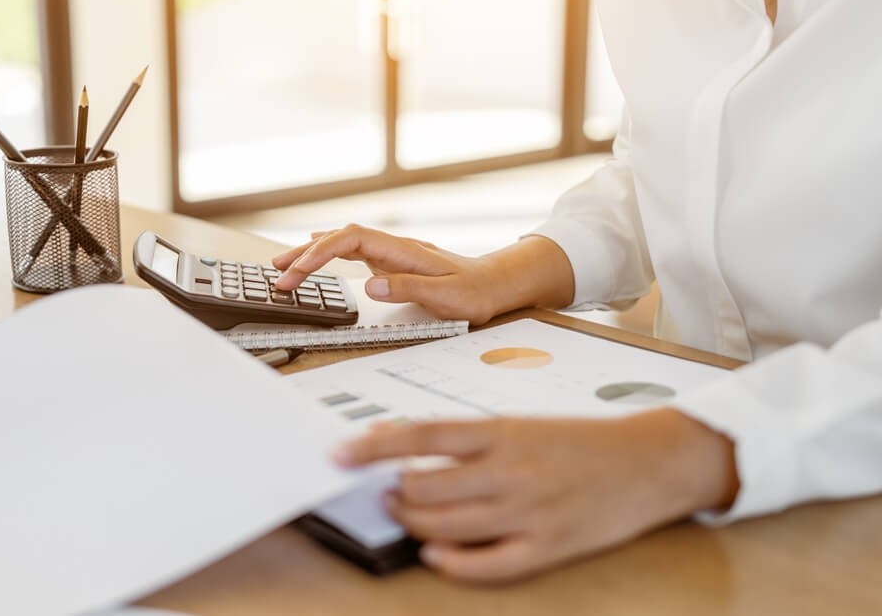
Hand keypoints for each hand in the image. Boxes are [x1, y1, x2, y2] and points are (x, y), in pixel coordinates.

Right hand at [272, 224, 574, 324]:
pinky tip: (315, 257)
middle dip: (305, 254)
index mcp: (403, 250)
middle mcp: (393, 247)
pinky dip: (328, 254)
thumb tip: (369, 284)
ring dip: (312, 253)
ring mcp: (391, 253)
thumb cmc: (476, 291)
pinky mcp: (391, 262)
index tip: (299, 273)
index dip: (321, 252)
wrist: (497, 283)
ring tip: (282, 266)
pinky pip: (352, 252)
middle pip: (339, 239)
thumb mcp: (446, 297)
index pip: (351, 240)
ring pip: (342, 244)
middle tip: (277, 273)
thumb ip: (408, 288)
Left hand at [333, 410, 738, 583]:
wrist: (648, 461)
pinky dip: (454, 563)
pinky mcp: (549, 547)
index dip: (374, 445)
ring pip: (447, 524)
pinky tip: (437, 555)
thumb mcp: (524, 425)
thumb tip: (412, 449)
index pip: (423, 434)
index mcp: (503, 432)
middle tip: (386, 492)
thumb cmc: (581, 441)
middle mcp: (510, 469)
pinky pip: (489, 563)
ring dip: (414, 523)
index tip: (340, 453)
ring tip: (406, 514)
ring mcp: (529, 511)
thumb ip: (471, 439)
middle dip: (394, 493)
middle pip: (425, 486)